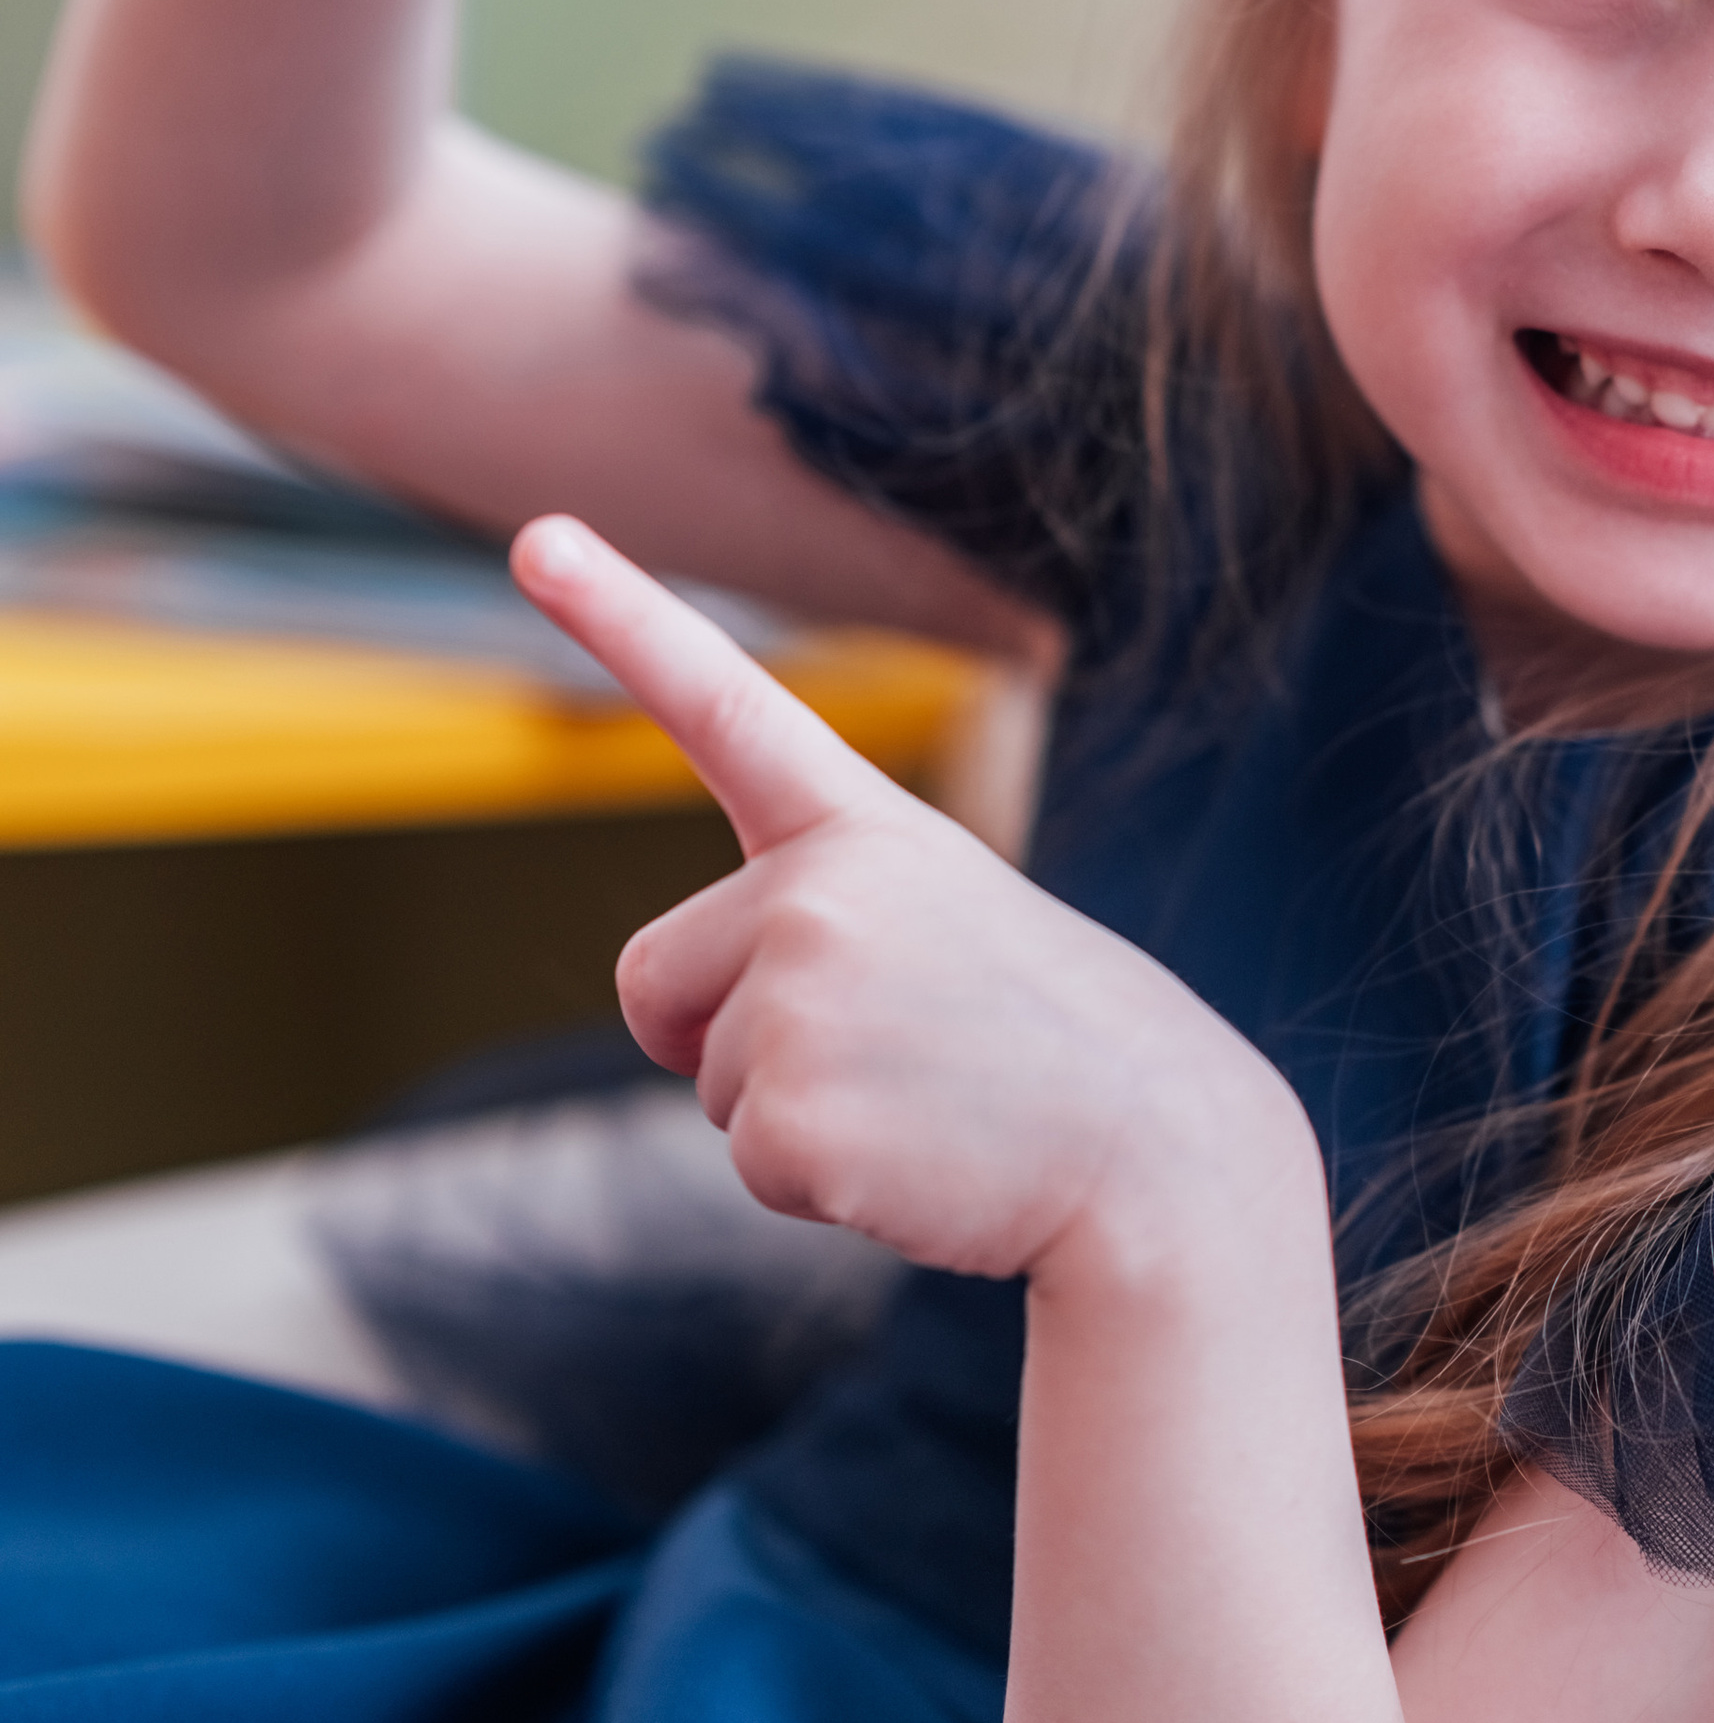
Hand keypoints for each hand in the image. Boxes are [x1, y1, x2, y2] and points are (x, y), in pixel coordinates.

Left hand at [511, 517, 1318, 1282]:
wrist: (1164, 1157)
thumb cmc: (1056, 1048)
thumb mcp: (946, 930)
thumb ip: (815, 927)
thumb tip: (685, 1024)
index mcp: (864, 829)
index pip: (724, 703)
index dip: (619, 614)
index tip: (539, 537)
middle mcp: (819, 891)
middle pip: (655, 977)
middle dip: (719, 1036)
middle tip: (884, 1057)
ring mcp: (803, 999)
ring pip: (709, 1081)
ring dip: (800, 1116)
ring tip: (931, 1101)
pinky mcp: (794, 1117)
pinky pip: (750, 1163)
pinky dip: (822, 1186)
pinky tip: (922, 1160)